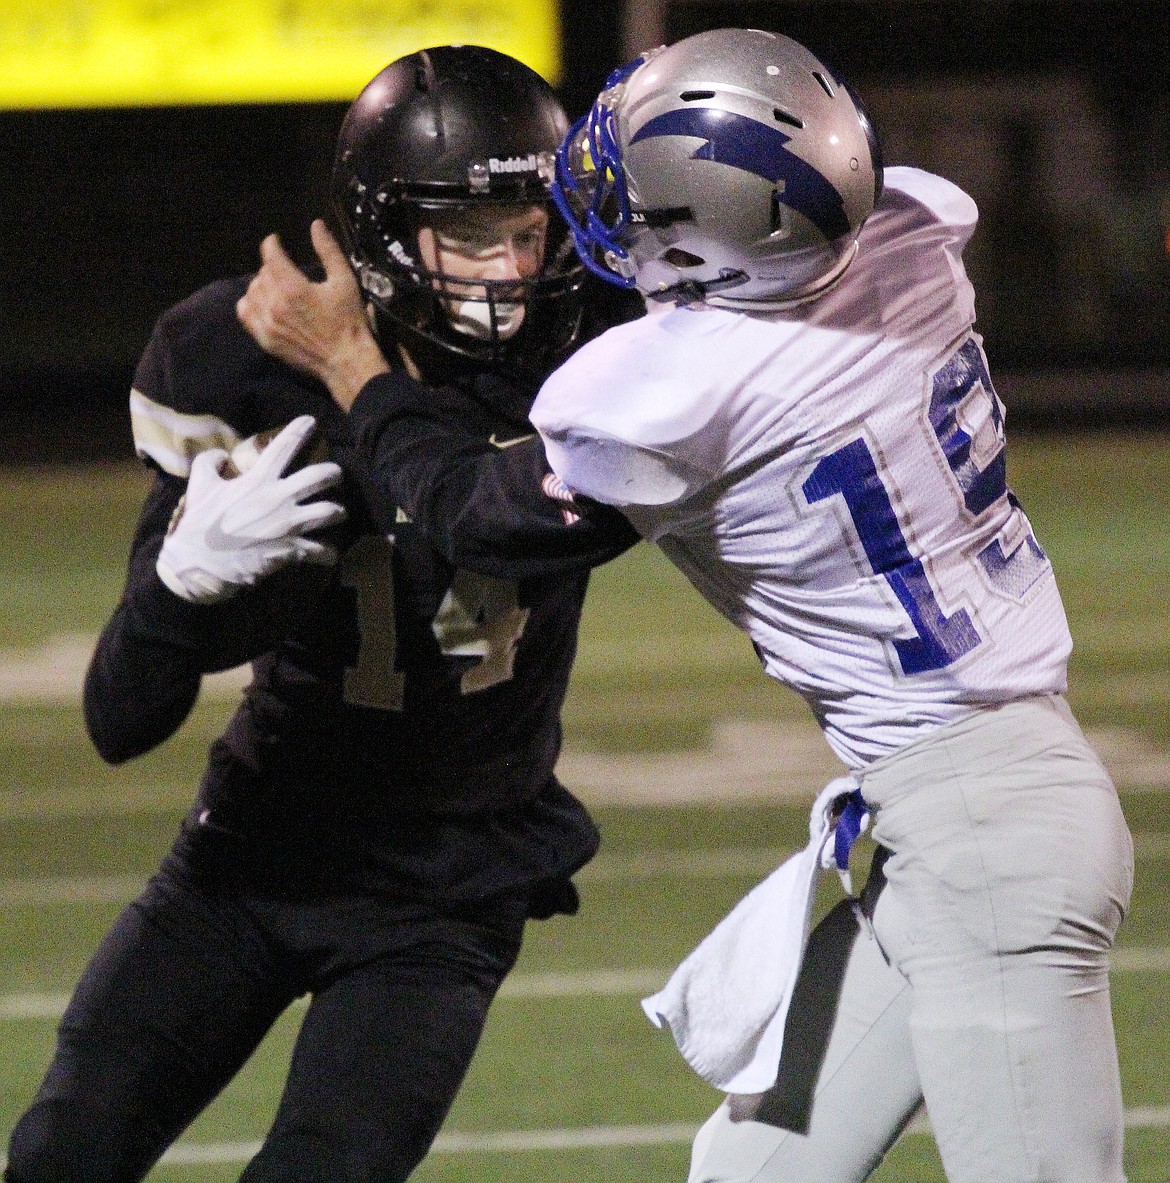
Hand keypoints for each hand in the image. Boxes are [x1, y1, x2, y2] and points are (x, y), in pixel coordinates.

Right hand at [157, 416, 346, 602]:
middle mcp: (278, 499)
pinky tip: (330, 554)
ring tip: (338, 512)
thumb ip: (209, 462)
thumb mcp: (199, 485)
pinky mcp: (290, 550)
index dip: (300, 430)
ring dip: (338, 511)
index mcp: (257, 480)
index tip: (312, 421)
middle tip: (337, 474)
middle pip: (319, 476)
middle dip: (334, 473)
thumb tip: (222, 454)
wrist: (198, 563)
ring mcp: (287, 525)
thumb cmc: (198, 524)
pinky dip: (329, 553)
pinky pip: (321, 551)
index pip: (283, 447)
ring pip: (329, 511)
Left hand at [236, 219, 390, 408]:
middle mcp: (275, 305)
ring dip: (261, 285)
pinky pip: (245, 314)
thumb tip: (316, 224)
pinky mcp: (265, 340)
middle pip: (262, 273)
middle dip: (272, 267)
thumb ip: (328, 251)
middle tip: (286, 270)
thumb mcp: (345, 281)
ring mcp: (267, 324)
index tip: (276, 241)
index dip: (272, 244)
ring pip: (251, 292)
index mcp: (294, 288)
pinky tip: (262, 303)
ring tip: (276, 287)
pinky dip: (249, 304)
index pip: (270, 255)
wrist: (346, 361)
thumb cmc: (349, 321)